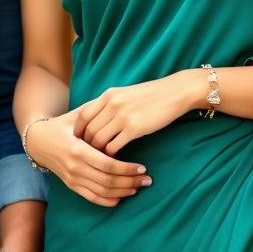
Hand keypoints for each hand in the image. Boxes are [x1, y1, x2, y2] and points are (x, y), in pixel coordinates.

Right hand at [26, 110, 150, 207]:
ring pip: (102, 191)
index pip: (107, 164)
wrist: (38, 142)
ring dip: (123, 192)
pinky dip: (107, 201)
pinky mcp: (71, 185)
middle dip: (130, 182)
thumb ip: (96, 113)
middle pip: (108, 181)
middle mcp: (75, 167)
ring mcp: (72, 178)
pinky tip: (121, 199)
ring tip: (138, 187)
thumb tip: (119, 106)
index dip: (127, 169)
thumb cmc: (61, 125)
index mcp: (77, 149)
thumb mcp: (77, 116)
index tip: (143, 167)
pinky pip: (91, 198)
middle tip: (147, 180)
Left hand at [74, 72, 199, 155]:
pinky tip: (114, 159)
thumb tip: (96, 118)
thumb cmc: (150, 95)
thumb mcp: (125, 93)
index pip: (83, 115)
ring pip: (99, 140)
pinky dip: (110, 155)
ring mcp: (122, 116)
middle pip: (89, 130)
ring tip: (100, 159)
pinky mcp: (134, 128)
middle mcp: (112, 104)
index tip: (79, 140)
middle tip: (88, 154)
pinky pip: (114, 147)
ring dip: (97, 152)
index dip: (78, 130)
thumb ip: (109, 103)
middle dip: (86, 144)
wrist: (174, 92)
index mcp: (108, 95)